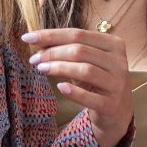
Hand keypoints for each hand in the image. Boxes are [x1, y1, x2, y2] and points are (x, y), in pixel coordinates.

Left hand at [21, 27, 132, 146]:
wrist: (117, 112)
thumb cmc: (97, 81)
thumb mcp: (87, 61)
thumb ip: (68, 49)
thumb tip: (38, 40)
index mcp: (114, 44)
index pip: (78, 34)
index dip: (52, 35)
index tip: (28, 37)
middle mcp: (119, 62)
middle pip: (80, 51)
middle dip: (52, 53)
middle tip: (34, 59)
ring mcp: (117, 84)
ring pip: (84, 70)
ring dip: (59, 68)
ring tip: (41, 69)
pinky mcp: (111, 105)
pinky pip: (89, 97)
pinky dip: (73, 91)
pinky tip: (60, 87)